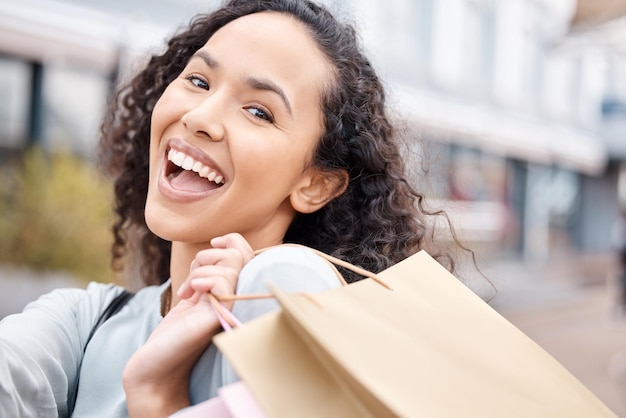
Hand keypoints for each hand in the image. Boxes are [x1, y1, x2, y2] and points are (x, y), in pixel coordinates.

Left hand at [123, 233, 253, 416]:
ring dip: (200, 270)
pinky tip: (189, 295)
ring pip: (231, 265)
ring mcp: (233, 309)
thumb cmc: (174, 332)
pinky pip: (223, 282)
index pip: (248, 254)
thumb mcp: (195, 294)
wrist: (155, 365)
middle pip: (241, 255)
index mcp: (235, 294)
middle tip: (192, 276)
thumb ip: (210, 272)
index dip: (233, 241)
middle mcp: (239, 301)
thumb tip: (222, 243)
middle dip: (210, 255)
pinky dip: (202, 279)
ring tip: (187, 291)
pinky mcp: (222, 317)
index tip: (214, 243)